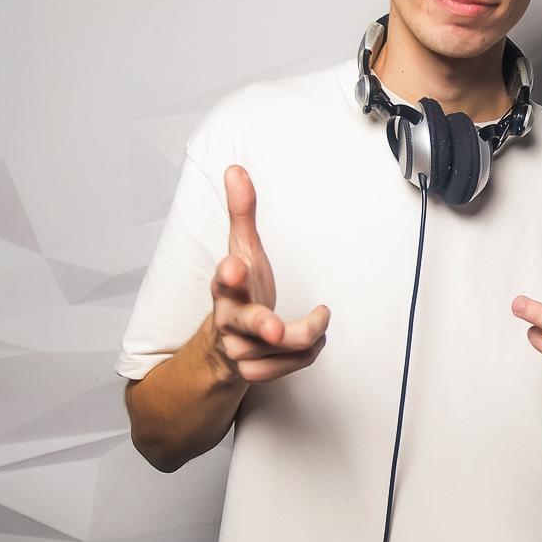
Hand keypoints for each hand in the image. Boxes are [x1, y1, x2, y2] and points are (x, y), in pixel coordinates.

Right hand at [209, 165, 329, 383]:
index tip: (232, 267)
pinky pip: (292, 365)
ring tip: (320, 318)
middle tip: (275, 328)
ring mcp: (238, 348)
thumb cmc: (240, 292)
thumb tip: (236, 169)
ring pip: (283, 346)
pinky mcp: (252, 372)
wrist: (222, 345)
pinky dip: (308, 352)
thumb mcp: (242, 251)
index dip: (228, 275)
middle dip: (261, 325)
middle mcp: (228, 319)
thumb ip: (241, 213)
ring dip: (309, 333)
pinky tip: (314, 340)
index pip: (223, 279)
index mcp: (225, 287)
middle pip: (244, 323)